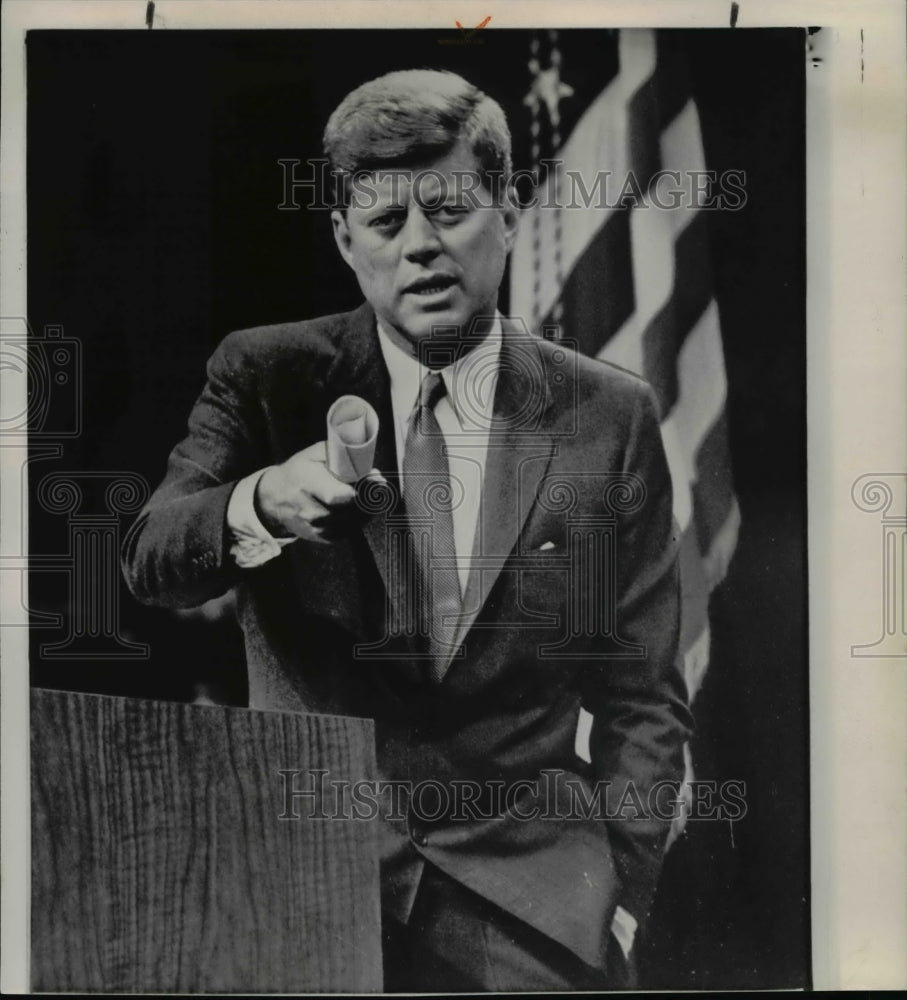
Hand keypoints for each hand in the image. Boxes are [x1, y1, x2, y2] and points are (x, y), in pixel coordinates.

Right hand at [254, 441, 379, 543]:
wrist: (274, 497)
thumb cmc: (300, 470)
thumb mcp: (315, 454)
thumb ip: (343, 459)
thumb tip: (372, 472)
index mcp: (306, 482)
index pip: (336, 496)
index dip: (361, 490)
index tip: (376, 480)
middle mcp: (308, 509)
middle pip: (347, 511)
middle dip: (368, 500)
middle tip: (379, 487)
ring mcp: (313, 526)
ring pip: (350, 524)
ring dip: (367, 511)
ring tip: (373, 497)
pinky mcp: (319, 537)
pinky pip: (347, 532)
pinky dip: (359, 521)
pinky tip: (363, 509)